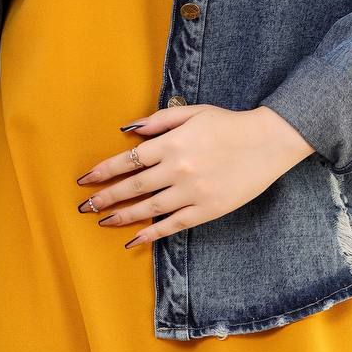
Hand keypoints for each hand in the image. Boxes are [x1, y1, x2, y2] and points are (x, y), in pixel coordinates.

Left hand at [74, 104, 314, 248]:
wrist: (267, 143)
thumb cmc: (228, 124)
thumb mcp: (193, 112)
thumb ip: (159, 120)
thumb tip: (129, 131)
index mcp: (172, 144)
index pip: (128, 160)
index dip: (104, 171)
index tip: (85, 180)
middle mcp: (178, 169)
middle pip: (133, 187)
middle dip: (105, 197)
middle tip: (85, 206)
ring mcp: (192, 193)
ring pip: (148, 209)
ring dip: (122, 216)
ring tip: (103, 221)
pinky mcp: (207, 210)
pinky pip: (173, 225)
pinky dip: (152, 233)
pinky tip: (135, 239)